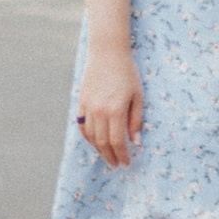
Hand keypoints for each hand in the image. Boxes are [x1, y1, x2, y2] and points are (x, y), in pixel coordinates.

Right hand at [77, 43, 143, 167]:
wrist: (107, 53)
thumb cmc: (127, 73)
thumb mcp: (138, 95)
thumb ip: (136, 120)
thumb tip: (135, 142)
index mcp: (115, 110)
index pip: (117, 141)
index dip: (122, 155)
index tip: (126, 163)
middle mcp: (99, 111)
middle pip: (102, 142)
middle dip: (110, 157)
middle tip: (116, 165)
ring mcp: (88, 107)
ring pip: (91, 136)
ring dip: (99, 150)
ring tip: (107, 156)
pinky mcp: (81, 102)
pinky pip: (82, 125)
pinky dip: (88, 137)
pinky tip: (95, 142)